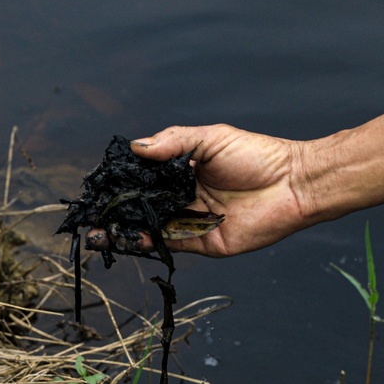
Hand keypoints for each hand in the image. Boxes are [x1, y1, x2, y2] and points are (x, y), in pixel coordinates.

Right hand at [85, 124, 307, 256]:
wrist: (293, 184)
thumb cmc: (256, 156)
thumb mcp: (209, 139)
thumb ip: (172, 142)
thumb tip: (135, 147)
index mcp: (183, 172)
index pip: (145, 180)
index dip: (122, 184)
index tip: (99, 187)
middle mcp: (184, 198)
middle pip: (143, 207)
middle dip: (116, 213)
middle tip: (91, 216)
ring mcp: (192, 221)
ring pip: (151, 229)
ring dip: (125, 232)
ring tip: (99, 234)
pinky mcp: (203, 242)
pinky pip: (170, 245)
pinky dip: (149, 243)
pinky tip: (129, 239)